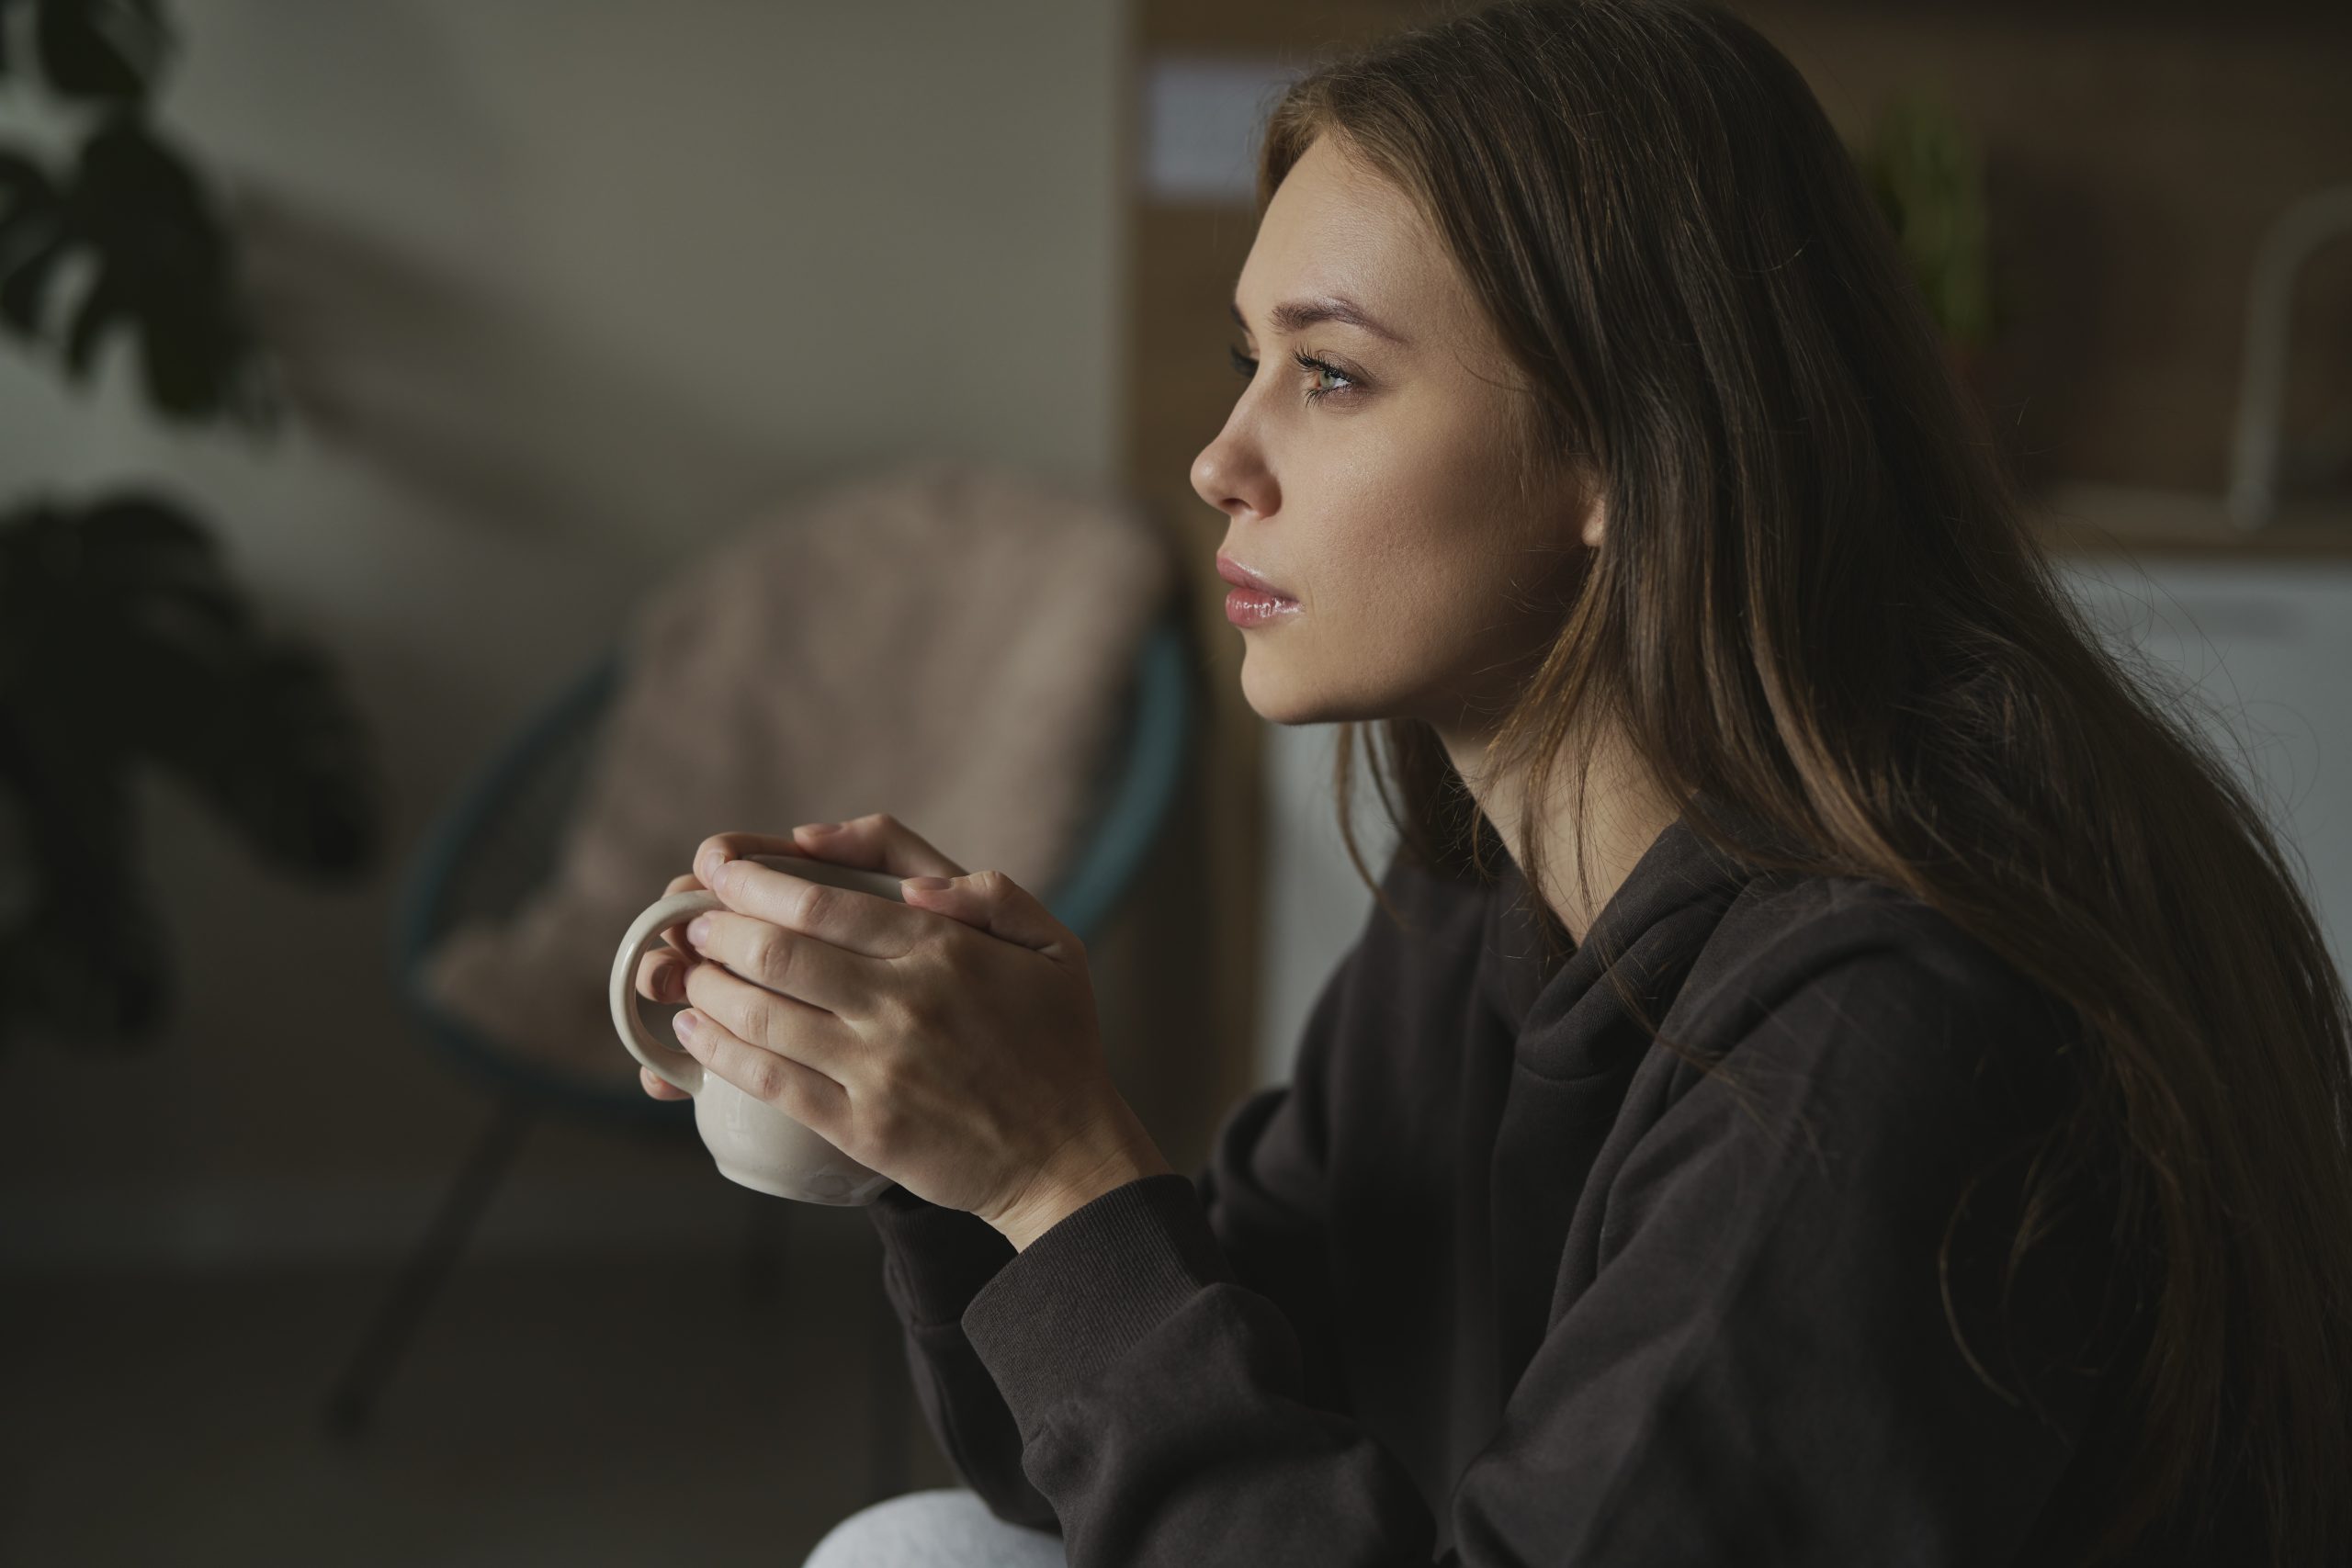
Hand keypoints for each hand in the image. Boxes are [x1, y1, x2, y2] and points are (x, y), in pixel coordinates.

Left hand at [638, 814, 1171, 1247]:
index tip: (718, 870)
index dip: (751, 881)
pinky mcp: (862, 1127)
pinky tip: (693, 1031)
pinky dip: (718, 1051)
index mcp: (944, 948)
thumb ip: (983, 890)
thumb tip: (909, 883)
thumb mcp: (1049, 943)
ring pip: (759, 1015)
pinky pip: (770, 1081)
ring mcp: (878, 1069)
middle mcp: (904, 1003)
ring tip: (687, 972)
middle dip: (714, 929)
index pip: (820, 901)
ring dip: (706, 986)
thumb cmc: (1056, 1042)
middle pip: (775, 952)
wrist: (1067, 1156)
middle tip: (693, 922)